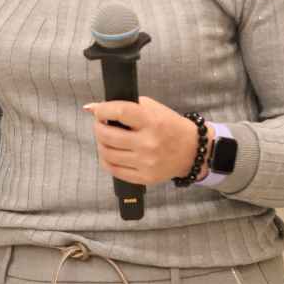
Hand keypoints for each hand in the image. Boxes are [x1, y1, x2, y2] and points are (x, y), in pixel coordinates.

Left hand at [86, 96, 210, 185]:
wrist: (192, 150)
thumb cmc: (170, 126)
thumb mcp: (152, 109)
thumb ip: (125, 105)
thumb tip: (92, 107)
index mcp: (152, 122)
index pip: (121, 112)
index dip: (104, 110)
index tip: (99, 110)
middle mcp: (149, 143)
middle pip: (108, 135)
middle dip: (98, 127)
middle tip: (100, 124)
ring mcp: (146, 163)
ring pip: (107, 154)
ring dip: (101, 143)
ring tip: (106, 139)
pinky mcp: (145, 178)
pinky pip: (114, 170)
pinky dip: (107, 160)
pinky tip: (112, 153)